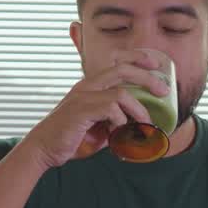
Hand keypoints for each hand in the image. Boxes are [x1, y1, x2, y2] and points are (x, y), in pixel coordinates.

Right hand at [20, 51, 168, 168]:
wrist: (44, 149)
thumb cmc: (70, 138)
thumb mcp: (99, 128)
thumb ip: (116, 122)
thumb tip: (138, 128)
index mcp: (91, 86)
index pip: (117, 62)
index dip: (137, 58)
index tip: (155, 64)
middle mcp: (87, 86)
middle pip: (123, 69)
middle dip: (147, 78)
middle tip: (164, 91)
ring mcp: (83, 96)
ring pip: (122, 94)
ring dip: (138, 112)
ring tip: (143, 129)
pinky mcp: (81, 110)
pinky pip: (111, 110)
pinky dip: (121, 125)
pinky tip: (117, 138)